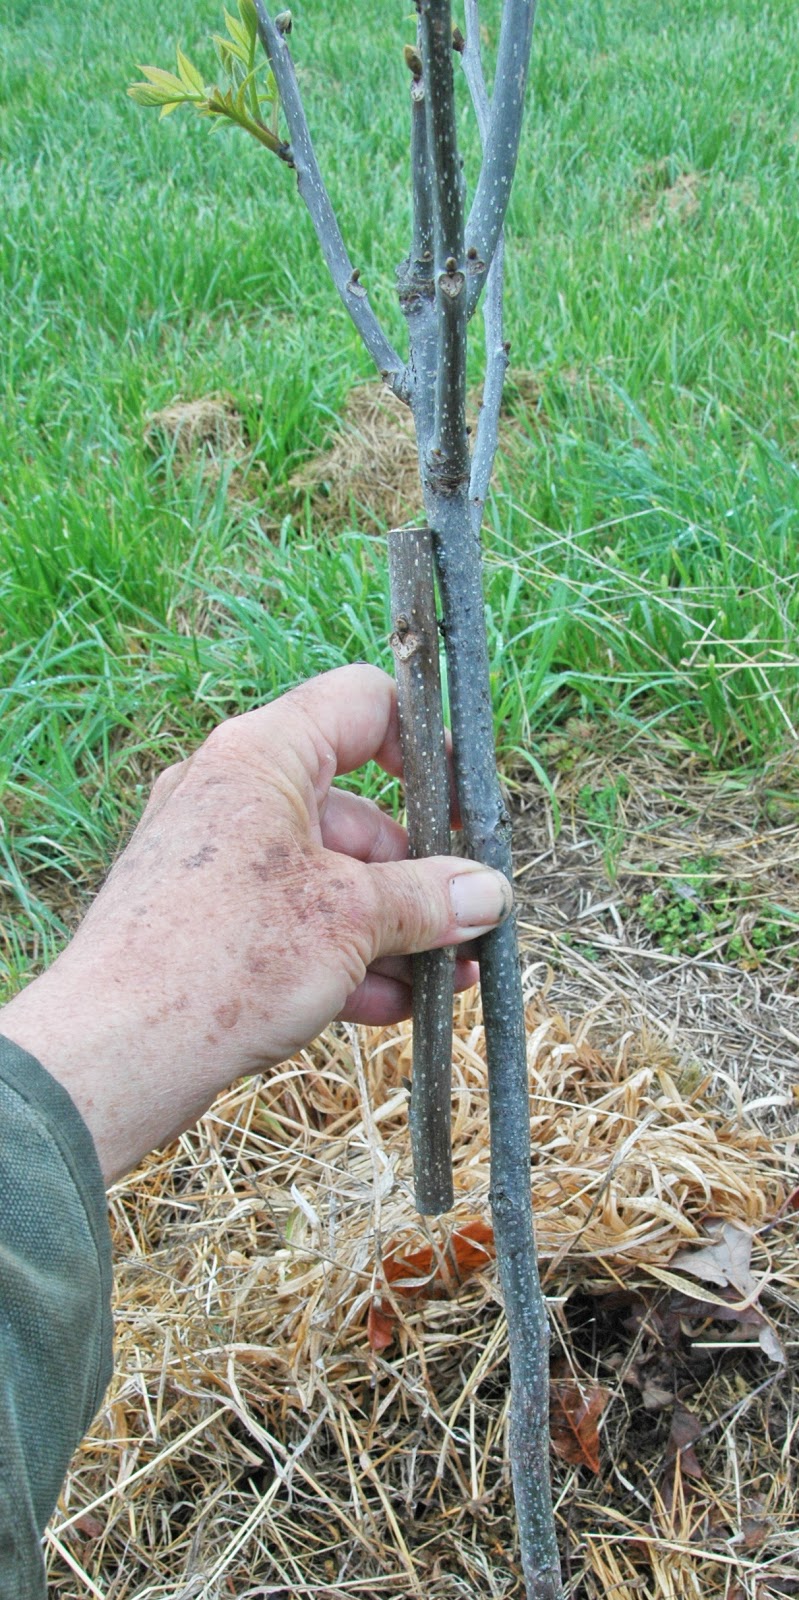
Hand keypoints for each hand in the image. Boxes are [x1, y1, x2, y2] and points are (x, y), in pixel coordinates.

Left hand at [0, 666, 511, 1182]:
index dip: (424, 742)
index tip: (463, 804)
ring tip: (451, 978)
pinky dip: (346, 957)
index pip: (362, 703)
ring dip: (394, 928)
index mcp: (262, 755)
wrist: (114, 1053)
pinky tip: (395, 1007)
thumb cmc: (225, 959)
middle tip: (471, 923)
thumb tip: (489, 893)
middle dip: (421, 874)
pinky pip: (295, 923)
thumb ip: (428, 898)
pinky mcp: (209, 922)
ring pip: (330, 878)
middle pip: (356, 811)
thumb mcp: (350, 920)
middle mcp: (235, 793)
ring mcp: (218, 861)